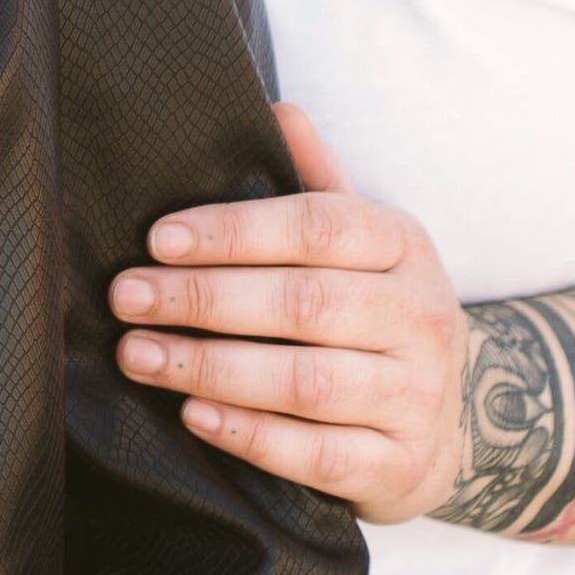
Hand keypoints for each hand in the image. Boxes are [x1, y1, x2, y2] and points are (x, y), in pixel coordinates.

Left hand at [110, 103, 467, 524]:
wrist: (448, 423)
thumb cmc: (376, 315)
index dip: (233, 231)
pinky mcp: (403, 467)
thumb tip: (277, 108)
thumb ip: (318, 182)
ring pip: (306, 382)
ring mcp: (419, 397)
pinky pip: (319, 454)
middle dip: (202, 300)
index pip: (317, 227)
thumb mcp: (363, 243)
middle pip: (305, 303)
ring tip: (138, 356)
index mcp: (405, 247)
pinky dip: (251, 436)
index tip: (156, 239)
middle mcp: (423, 318)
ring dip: (211, 368)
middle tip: (125, 298)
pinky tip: (193, 416)